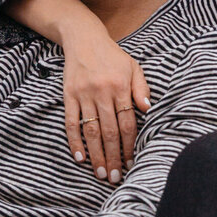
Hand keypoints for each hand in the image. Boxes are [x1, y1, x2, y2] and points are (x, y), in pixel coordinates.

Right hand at [60, 27, 150, 183]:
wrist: (83, 38)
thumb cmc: (113, 57)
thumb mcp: (133, 67)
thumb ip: (141, 89)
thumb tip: (148, 109)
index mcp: (120, 87)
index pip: (127, 123)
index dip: (130, 146)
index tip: (132, 163)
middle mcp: (102, 92)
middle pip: (109, 132)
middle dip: (113, 157)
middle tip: (115, 177)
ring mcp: (83, 95)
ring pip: (90, 131)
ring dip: (96, 154)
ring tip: (101, 173)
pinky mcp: (68, 95)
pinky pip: (71, 122)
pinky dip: (74, 141)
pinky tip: (80, 157)